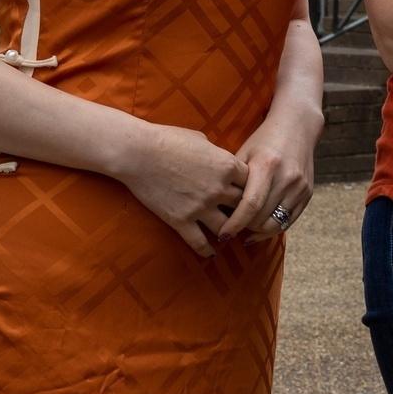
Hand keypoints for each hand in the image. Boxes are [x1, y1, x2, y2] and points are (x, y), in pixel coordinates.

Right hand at [113, 123, 248, 257]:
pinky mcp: (181, 220)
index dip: (252, 187)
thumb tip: (222, 160)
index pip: (253, 182)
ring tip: (231, 236)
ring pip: (228, 227)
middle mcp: (219, 188)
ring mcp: (201, 206)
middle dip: (245, 211)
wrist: (139, 153)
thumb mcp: (203, 140)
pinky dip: (207, 250)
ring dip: (230, 231)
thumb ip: (218, 154)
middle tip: (246, 218)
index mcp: (228, 166)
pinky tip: (211, 253)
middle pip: (244, 206)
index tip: (249, 193)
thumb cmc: (170, 139)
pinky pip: (199, 242)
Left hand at [221, 104, 321, 241]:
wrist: (297, 127)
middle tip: (230, 230)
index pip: (251, 205)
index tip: (222, 235)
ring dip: (258, 230)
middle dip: (244, 228)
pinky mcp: (308, 193)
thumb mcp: (244, 154)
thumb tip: (216, 211)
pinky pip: (289, 220)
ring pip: (276, 224)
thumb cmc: (263, 141)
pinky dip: (273, 228)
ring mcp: (300, 187)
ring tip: (245, 229)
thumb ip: (233, 181)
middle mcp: (287, 178)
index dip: (235, 224)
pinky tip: (259, 228)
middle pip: (262, 218)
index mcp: (267, 166)